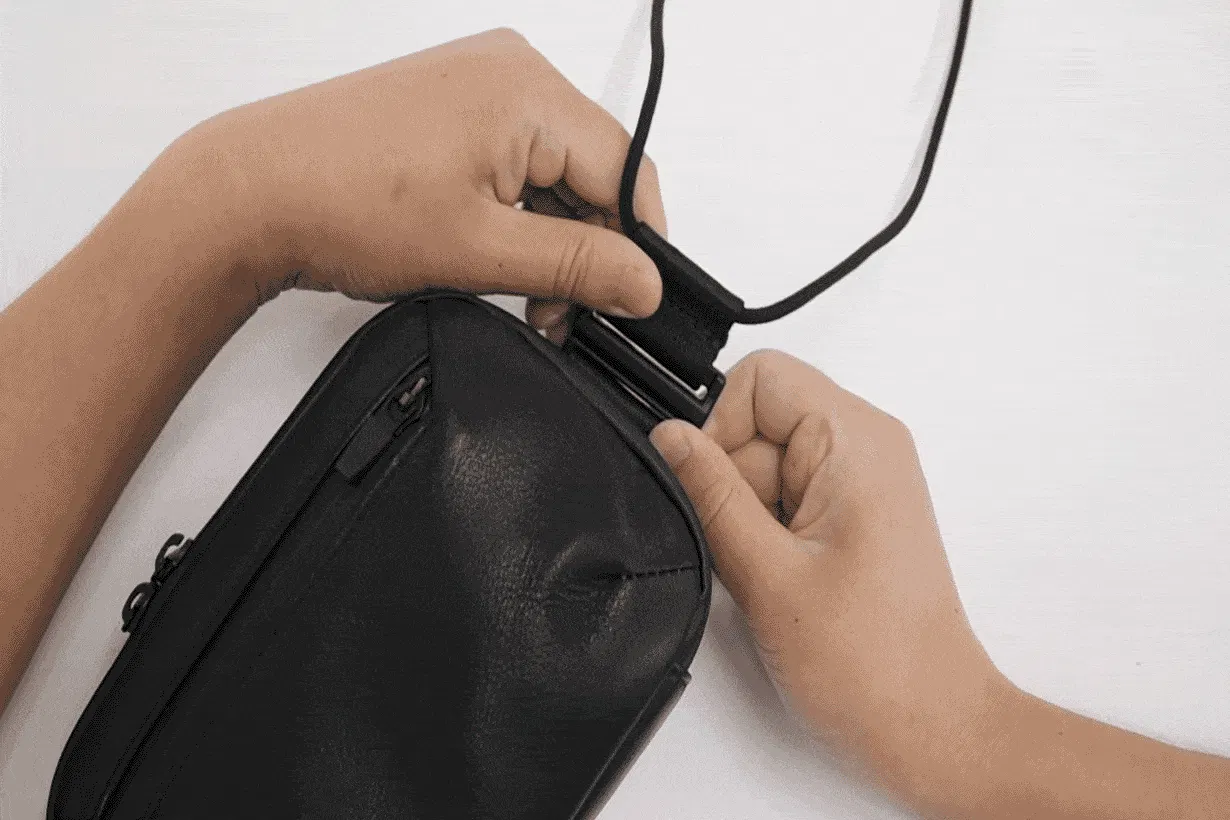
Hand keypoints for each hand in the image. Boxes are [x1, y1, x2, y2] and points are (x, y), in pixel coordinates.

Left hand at [152, 28, 665, 314]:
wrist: (251, 194)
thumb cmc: (341, 202)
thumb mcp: (481, 251)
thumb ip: (578, 267)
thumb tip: (644, 283)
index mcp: (529, 90)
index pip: (628, 171)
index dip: (636, 246)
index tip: (625, 302)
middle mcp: (510, 70)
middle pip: (594, 169)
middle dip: (587, 247)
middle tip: (558, 310)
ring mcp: (479, 82)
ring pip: (556, 170)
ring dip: (550, 236)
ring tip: (520, 288)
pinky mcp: (453, 103)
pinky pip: (517, 159)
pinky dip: (516, 211)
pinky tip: (494, 252)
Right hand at [650, 351, 1009, 801]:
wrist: (930, 724)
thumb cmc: (872, 662)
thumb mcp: (767, 573)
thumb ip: (710, 495)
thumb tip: (667, 437)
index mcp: (858, 440)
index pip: (761, 377)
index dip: (721, 426)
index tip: (717, 491)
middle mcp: (867, 446)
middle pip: (758, 419)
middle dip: (734, 481)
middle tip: (754, 549)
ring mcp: (862, 480)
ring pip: (764, 461)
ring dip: (750, 512)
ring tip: (776, 572)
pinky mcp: (852, 512)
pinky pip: (784, 492)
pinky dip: (767, 529)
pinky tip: (784, 576)